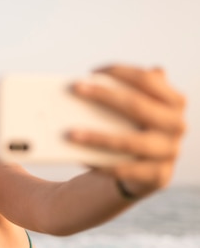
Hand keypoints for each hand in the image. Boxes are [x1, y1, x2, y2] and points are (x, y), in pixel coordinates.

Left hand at [68, 64, 186, 196]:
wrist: (148, 169)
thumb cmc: (134, 129)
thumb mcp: (137, 109)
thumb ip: (126, 91)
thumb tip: (91, 81)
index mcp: (174, 101)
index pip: (147, 80)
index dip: (120, 72)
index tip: (91, 71)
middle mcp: (176, 124)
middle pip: (137, 106)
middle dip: (104, 96)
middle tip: (75, 89)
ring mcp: (170, 151)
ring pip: (130, 142)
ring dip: (97, 138)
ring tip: (70, 133)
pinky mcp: (158, 176)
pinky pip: (124, 170)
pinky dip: (100, 164)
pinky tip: (79, 157)